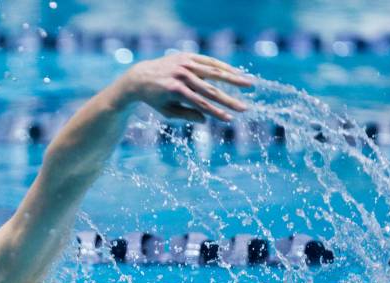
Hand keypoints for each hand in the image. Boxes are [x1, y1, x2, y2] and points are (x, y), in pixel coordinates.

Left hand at [115, 53, 253, 121]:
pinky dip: (223, 67)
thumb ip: (186, 114)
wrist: (140, 77)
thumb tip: (206, 119)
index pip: (201, 104)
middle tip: (245, 108)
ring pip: (214, 72)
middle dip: (230, 101)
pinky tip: (236, 72)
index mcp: (175, 91)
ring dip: (234, 79)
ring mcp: (185, 64)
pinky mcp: (187, 56)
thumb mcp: (167, 111)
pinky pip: (208, 61)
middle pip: (211, 90)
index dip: (217, 113)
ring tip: (249, 85)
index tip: (230, 120)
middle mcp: (181, 76)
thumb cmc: (154, 98)